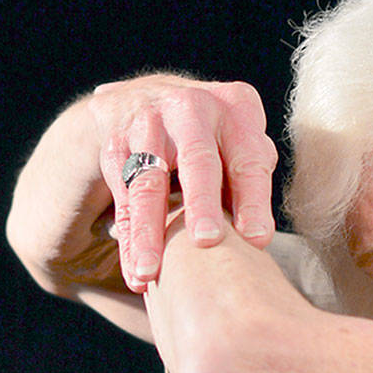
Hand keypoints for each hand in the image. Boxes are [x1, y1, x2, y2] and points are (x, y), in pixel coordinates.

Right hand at [90, 74, 277, 292]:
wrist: (145, 99)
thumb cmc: (214, 138)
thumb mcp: (239, 142)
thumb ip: (253, 178)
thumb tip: (257, 233)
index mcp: (235, 106)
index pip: (249, 158)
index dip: (254, 200)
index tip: (258, 239)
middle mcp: (191, 107)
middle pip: (198, 160)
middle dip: (202, 203)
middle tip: (207, 241)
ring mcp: (147, 122)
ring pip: (148, 183)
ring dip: (148, 231)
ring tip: (149, 272)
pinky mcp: (114, 144)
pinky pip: (122, 197)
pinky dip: (128, 237)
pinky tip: (133, 269)